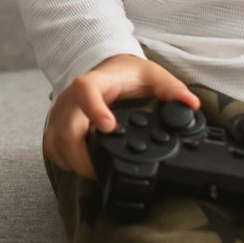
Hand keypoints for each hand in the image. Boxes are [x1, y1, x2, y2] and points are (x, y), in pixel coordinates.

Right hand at [42, 54, 199, 180]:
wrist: (105, 70)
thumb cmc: (126, 74)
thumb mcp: (151, 75)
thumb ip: (172, 89)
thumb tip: (191, 105)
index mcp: (96, 82)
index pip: (85, 91)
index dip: (94, 109)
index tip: (109, 128)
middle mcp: (72, 98)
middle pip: (66, 128)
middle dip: (83, 156)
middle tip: (104, 172)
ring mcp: (60, 113)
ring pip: (57, 142)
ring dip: (74, 162)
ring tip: (97, 173)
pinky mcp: (55, 126)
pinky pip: (52, 148)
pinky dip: (65, 161)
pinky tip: (82, 166)